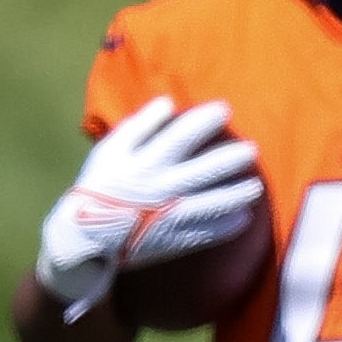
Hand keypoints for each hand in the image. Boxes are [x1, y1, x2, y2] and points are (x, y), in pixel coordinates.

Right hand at [35, 96, 263, 313]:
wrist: (85, 236)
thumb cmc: (100, 185)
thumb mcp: (110, 150)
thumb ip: (141, 125)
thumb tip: (169, 102)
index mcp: (146, 162)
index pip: (182, 135)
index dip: (206, 120)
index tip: (226, 108)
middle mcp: (162, 187)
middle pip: (206, 170)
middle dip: (233, 158)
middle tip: (253, 149)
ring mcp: (171, 215)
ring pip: (214, 203)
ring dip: (238, 194)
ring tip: (256, 185)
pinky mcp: (176, 239)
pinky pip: (210, 232)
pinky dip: (229, 225)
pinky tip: (244, 216)